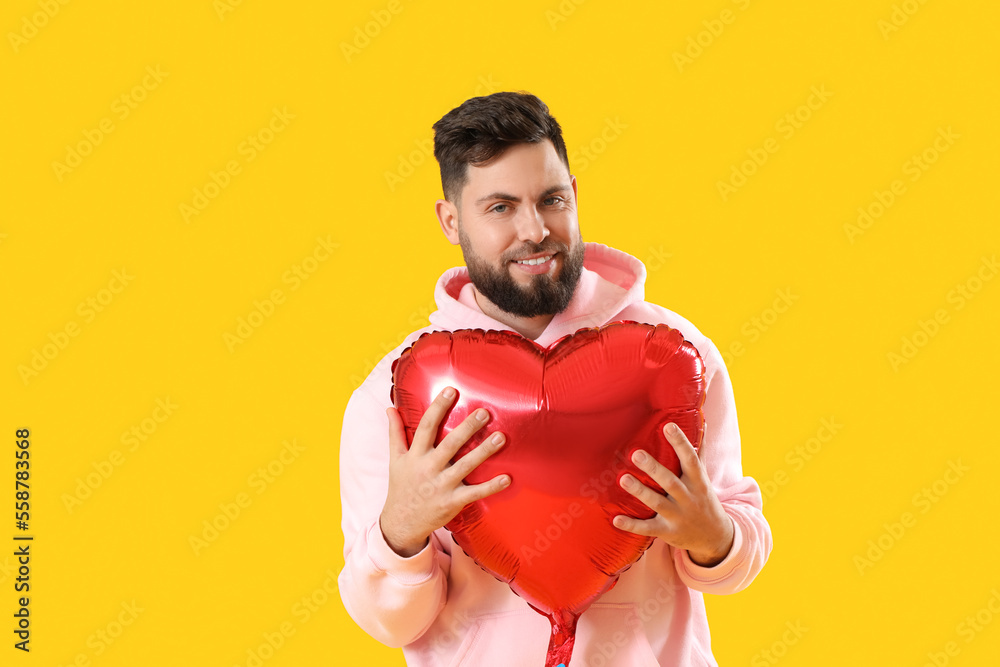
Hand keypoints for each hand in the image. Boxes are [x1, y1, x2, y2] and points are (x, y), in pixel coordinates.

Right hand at [379, 386, 509, 557]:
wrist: (401, 523)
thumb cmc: (401, 486)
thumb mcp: (395, 459)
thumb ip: (395, 433)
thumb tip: (390, 408)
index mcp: (415, 455)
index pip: (426, 427)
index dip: (438, 408)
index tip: (451, 391)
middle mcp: (428, 468)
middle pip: (450, 444)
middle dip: (467, 427)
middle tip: (484, 412)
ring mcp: (442, 486)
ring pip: (465, 466)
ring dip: (484, 451)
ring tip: (501, 437)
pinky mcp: (453, 502)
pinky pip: (474, 493)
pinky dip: (491, 487)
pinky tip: (507, 478)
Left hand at [612, 422, 734, 566]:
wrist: (715, 538)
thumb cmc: (704, 500)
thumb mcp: (704, 478)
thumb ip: (699, 452)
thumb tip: (703, 423)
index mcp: (698, 482)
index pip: (690, 460)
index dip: (680, 442)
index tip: (668, 426)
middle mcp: (688, 498)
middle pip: (670, 481)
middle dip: (654, 468)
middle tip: (636, 454)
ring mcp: (678, 516)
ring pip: (657, 503)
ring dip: (640, 491)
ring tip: (623, 478)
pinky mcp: (667, 532)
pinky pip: (648, 528)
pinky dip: (632, 525)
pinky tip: (616, 519)